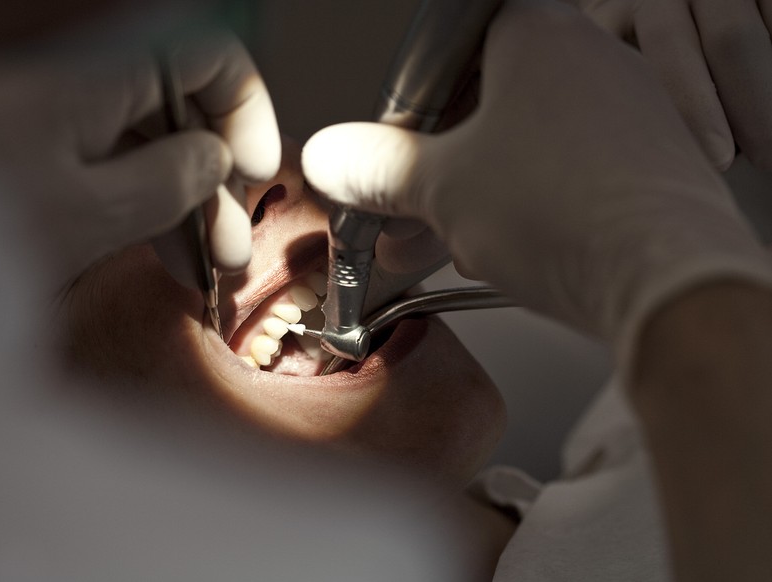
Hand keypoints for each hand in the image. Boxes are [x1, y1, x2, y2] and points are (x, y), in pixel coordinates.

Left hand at [0, 30, 279, 286]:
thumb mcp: (87, 213)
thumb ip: (167, 180)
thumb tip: (214, 160)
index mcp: (98, 75)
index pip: (204, 55)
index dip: (245, 107)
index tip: (257, 169)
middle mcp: (82, 84)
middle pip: (178, 106)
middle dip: (216, 175)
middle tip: (230, 246)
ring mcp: (57, 118)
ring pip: (146, 141)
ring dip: (182, 201)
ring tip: (200, 266)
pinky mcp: (37, 150)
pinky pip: (108, 163)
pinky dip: (139, 205)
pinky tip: (155, 250)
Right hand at [303, 0, 771, 367]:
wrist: (667, 278)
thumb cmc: (564, 211)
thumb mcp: (439, 187)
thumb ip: (377, 168)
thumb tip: (331, 158)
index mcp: (539, 36)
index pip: (457, 45)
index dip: (417, 98)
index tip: (397, 141)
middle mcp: (593, 61)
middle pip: (490, 105)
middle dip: (439, 168)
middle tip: (406, 212)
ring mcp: (630, 113)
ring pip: (528, 148)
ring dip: (477, 197)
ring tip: (444, 246)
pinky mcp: (650, 166)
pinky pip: (572, 176)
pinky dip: (531, 209)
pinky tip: (504, 251)